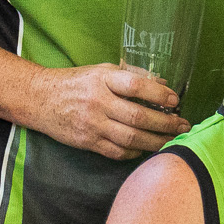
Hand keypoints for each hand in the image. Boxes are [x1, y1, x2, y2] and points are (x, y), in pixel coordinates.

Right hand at [27, 62, 183, 159]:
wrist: (40, 99)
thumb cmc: (75, 82)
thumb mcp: (101, 71)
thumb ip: (132, 76)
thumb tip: (163, 85)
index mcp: (102, 80)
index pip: (135, 86)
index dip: (158, 95)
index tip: (175, 101)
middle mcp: (97, 102)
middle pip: (137, 117)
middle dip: (165, 124)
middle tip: (183, 126)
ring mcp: (92, 124)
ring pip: (130, 138)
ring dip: (156, 142)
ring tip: (173, 141)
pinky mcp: (87, 142)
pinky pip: (117, 151)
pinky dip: (135, 152)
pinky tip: (147, 148)